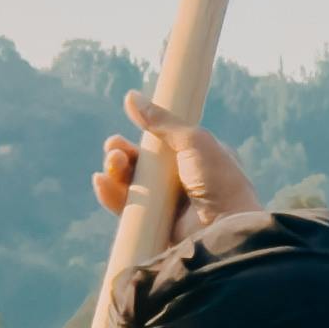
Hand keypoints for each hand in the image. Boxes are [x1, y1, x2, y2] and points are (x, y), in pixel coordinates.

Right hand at [85, 106, 258, 236]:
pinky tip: (101, 183)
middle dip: (122, 154)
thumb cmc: (220, 183)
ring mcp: (170, 206)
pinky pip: (127, 209)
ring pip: (131, 185)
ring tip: (112, 165)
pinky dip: (111, 195)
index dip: (142, 138)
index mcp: (198, 159)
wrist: (226, 231)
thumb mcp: (194, 142)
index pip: (162, 145)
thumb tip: (131, 96)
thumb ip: (162, 121)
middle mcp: (183, 182)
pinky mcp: (156, 228)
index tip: (128, 130)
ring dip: (116, 171)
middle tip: (114, 150)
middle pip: (142, 164)